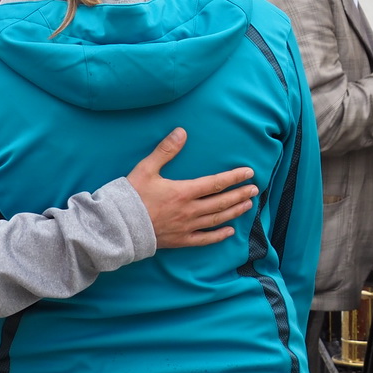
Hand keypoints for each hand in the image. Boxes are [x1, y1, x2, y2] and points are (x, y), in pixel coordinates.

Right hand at [126, 128, 257, 248]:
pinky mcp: (179, 240)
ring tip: (248, 206)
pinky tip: (229, 232)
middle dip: (240, 195)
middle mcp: (189, 210)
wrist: (118, 226)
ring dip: (234, 212)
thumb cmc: (131, 196)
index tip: (249, 173)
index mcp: (184, 192)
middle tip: (255, 189)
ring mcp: (186, 227)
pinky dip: (218, 236)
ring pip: (216, 219)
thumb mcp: (146, 169)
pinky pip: (204, 239)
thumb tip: (181, 132)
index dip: (234, 177)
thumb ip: (165, 150)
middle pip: (221, 202)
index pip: (216, 183)